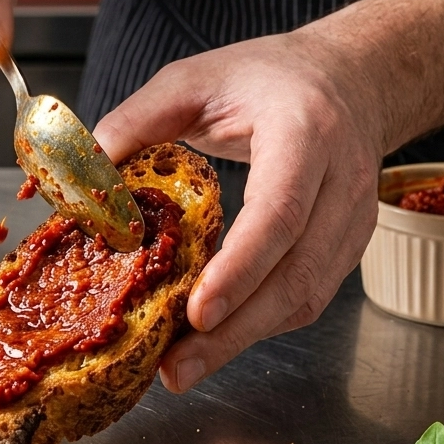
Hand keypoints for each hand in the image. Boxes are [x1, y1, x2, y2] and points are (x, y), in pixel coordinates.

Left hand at [93, 0, 443, 391]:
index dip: (240, 268)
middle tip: (177, 367)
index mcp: (305, 132)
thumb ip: (139, 118)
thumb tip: (89, 172)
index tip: (197, 312)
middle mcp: (341, 181)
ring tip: (184, 365)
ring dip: (245, 339)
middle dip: (236, 331)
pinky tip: (217, 336)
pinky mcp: (350, 244)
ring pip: (307, 296)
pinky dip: (261, 322)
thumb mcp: (196, 77)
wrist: (350, 77)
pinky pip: (308, 295)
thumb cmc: (269, 76)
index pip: (279, 211)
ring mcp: (354, 218)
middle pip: (297, 274)